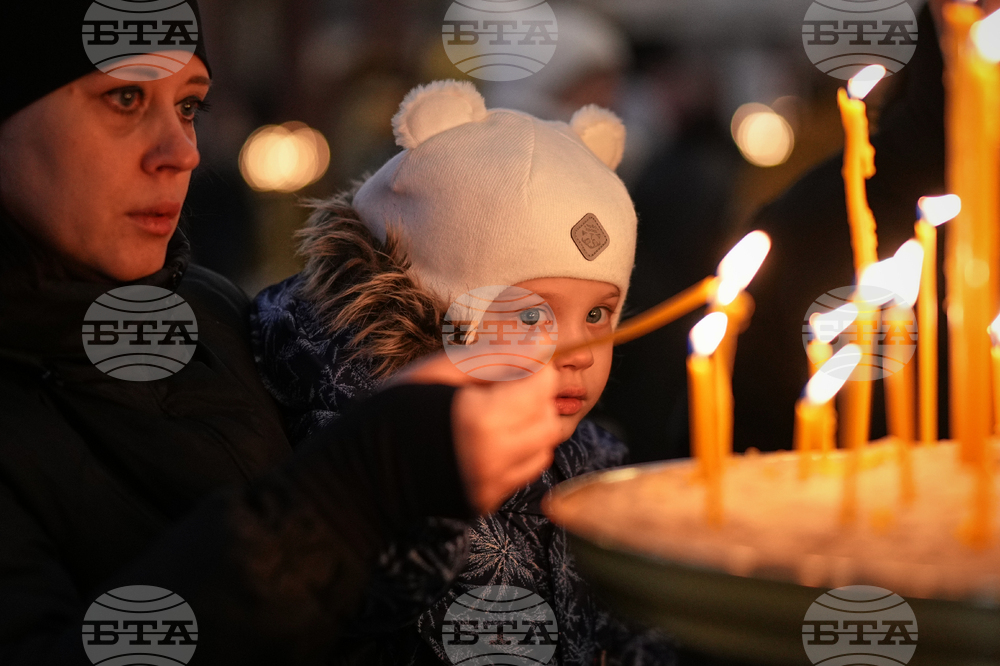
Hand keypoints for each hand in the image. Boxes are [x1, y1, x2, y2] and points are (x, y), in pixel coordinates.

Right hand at [389, 352, 562, 513]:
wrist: (363, 472)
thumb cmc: (394, 409)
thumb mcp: (438, 371)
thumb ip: (493, 356)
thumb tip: (541, 340)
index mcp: (480, 418)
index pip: (543, 384)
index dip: (530, 368)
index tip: (507, 366)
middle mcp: (493, 456)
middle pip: (549, 417)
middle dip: (533, 397)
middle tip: (499, 389)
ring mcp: (491, 485)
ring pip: (544, 448)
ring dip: (530, 426)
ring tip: (495, 415)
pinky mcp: (487, 502)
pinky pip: (524, 472)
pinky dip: (517, 452)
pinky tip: (487, 440)